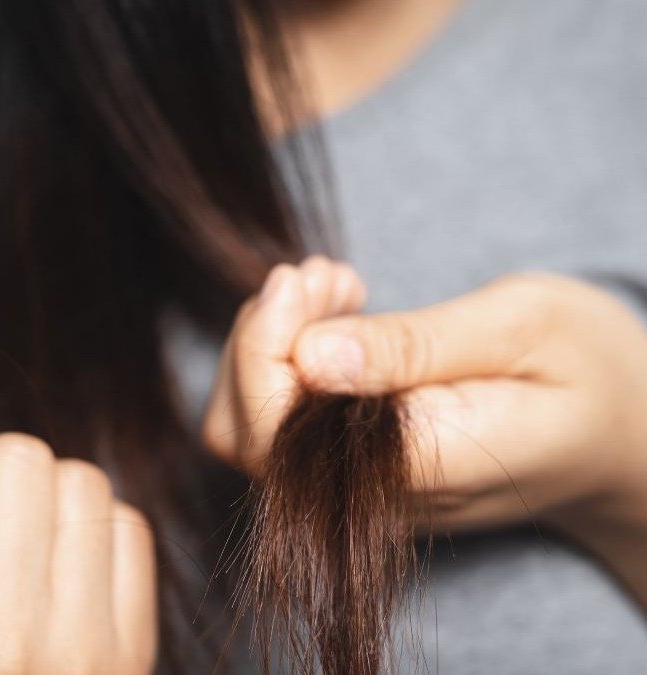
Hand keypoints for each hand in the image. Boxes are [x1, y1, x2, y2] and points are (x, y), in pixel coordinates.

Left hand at [203, 259, 646, 598]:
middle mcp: (374, 497)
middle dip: (260, 336)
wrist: (624, 439)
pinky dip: (284, 357)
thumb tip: (311, 358)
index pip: (277, 430)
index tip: (304, 277)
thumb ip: (416, 347)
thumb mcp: (524, 331)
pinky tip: (336, 315)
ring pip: (246, 428)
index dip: (264, 345)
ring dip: (267, 343)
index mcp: (420, 467)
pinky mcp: (351, 471)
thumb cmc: (589, 372)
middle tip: (325, 274)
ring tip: (334, 287)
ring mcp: (358, 492)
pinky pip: (279, 423)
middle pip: (241, 433)